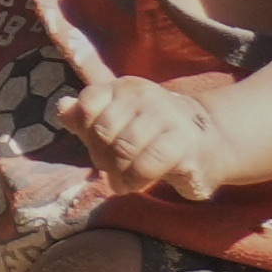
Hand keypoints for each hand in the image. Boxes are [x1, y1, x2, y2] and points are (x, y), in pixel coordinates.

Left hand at [30, 0, 229, 199]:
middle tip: (111, 169)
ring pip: (123, 149)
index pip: (88, 105)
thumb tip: (62, 107)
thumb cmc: (154, 132)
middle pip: (102, 131)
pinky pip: (147, 165)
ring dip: (118, 173)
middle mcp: (145, 96)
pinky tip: (137, 184)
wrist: (210, 139)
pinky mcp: (183, 145)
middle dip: (102, 157)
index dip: (86, 132)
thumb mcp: (120, 119)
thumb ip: (88, 114)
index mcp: (125, 88)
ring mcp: (166, 117)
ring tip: (123, 181)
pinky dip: (135, 180)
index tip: (98, 144)